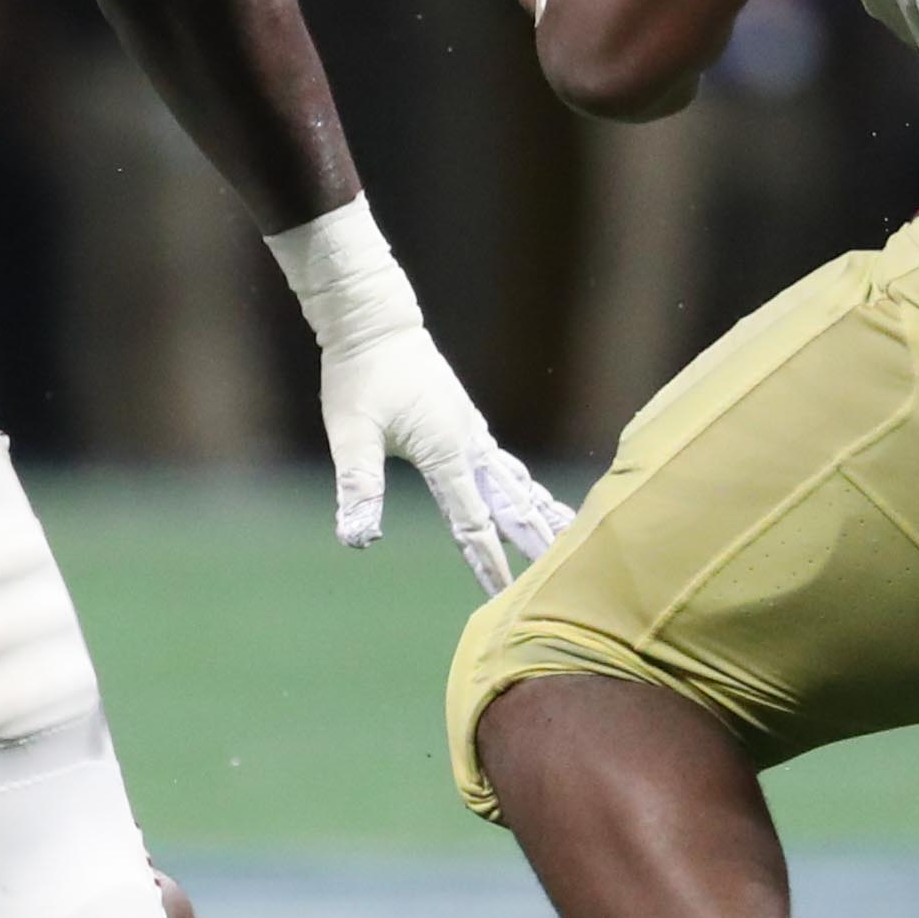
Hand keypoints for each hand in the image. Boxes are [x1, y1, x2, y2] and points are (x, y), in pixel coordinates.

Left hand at [320, 319, 574, 590]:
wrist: (375, 322)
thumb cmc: (359, 375)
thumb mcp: (350, 433)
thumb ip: (358, 486)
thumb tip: (358, 539)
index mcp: (446, 454)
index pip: (471, 522)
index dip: (486, 561)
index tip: (505, 594)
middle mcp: (469, 445)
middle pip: (510, 505)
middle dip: (534, 541)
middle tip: (564, 575)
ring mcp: (471, 431)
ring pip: (516, 482)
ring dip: (539, 512)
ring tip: (568, 536)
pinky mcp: (466, 421)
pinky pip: (503, 463)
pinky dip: (523, 486)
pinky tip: (527, 494)